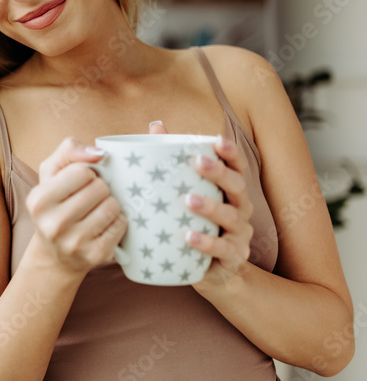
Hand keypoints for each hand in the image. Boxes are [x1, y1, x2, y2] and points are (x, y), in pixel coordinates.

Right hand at [23, 138, 127, 275]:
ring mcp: (75, 243)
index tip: (78, 184)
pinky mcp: (96, 255)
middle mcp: (53, 224)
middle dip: (99, 189)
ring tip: (96, 211)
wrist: (55, 254)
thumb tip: (99, 153)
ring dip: (110, 204)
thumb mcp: (52, 173)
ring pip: (112, 206)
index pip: (82, 171)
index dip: (85, 174)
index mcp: (38, 200)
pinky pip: (121, 224)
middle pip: (99, 188)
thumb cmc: (55, 205)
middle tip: (89, 199)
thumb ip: (69, 151)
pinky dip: (117, 221)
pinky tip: (104, 226)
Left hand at [183, 134, 254, 292]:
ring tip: (188, 200)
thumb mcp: (185, 192)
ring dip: (211, 207)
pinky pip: (223, 249)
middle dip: (219, 173)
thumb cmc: (195, 223)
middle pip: (236, 186)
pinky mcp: (233, 257)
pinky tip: (188, 237)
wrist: (212, 271)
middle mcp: (240, 208)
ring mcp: (239, 234)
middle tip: (197, 162)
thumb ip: (172, 160)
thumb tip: (155, 125)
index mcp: (230, 190)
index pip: (236, 166)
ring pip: (230, 216)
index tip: (216, 140)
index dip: (230, 153)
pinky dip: (206, 243)